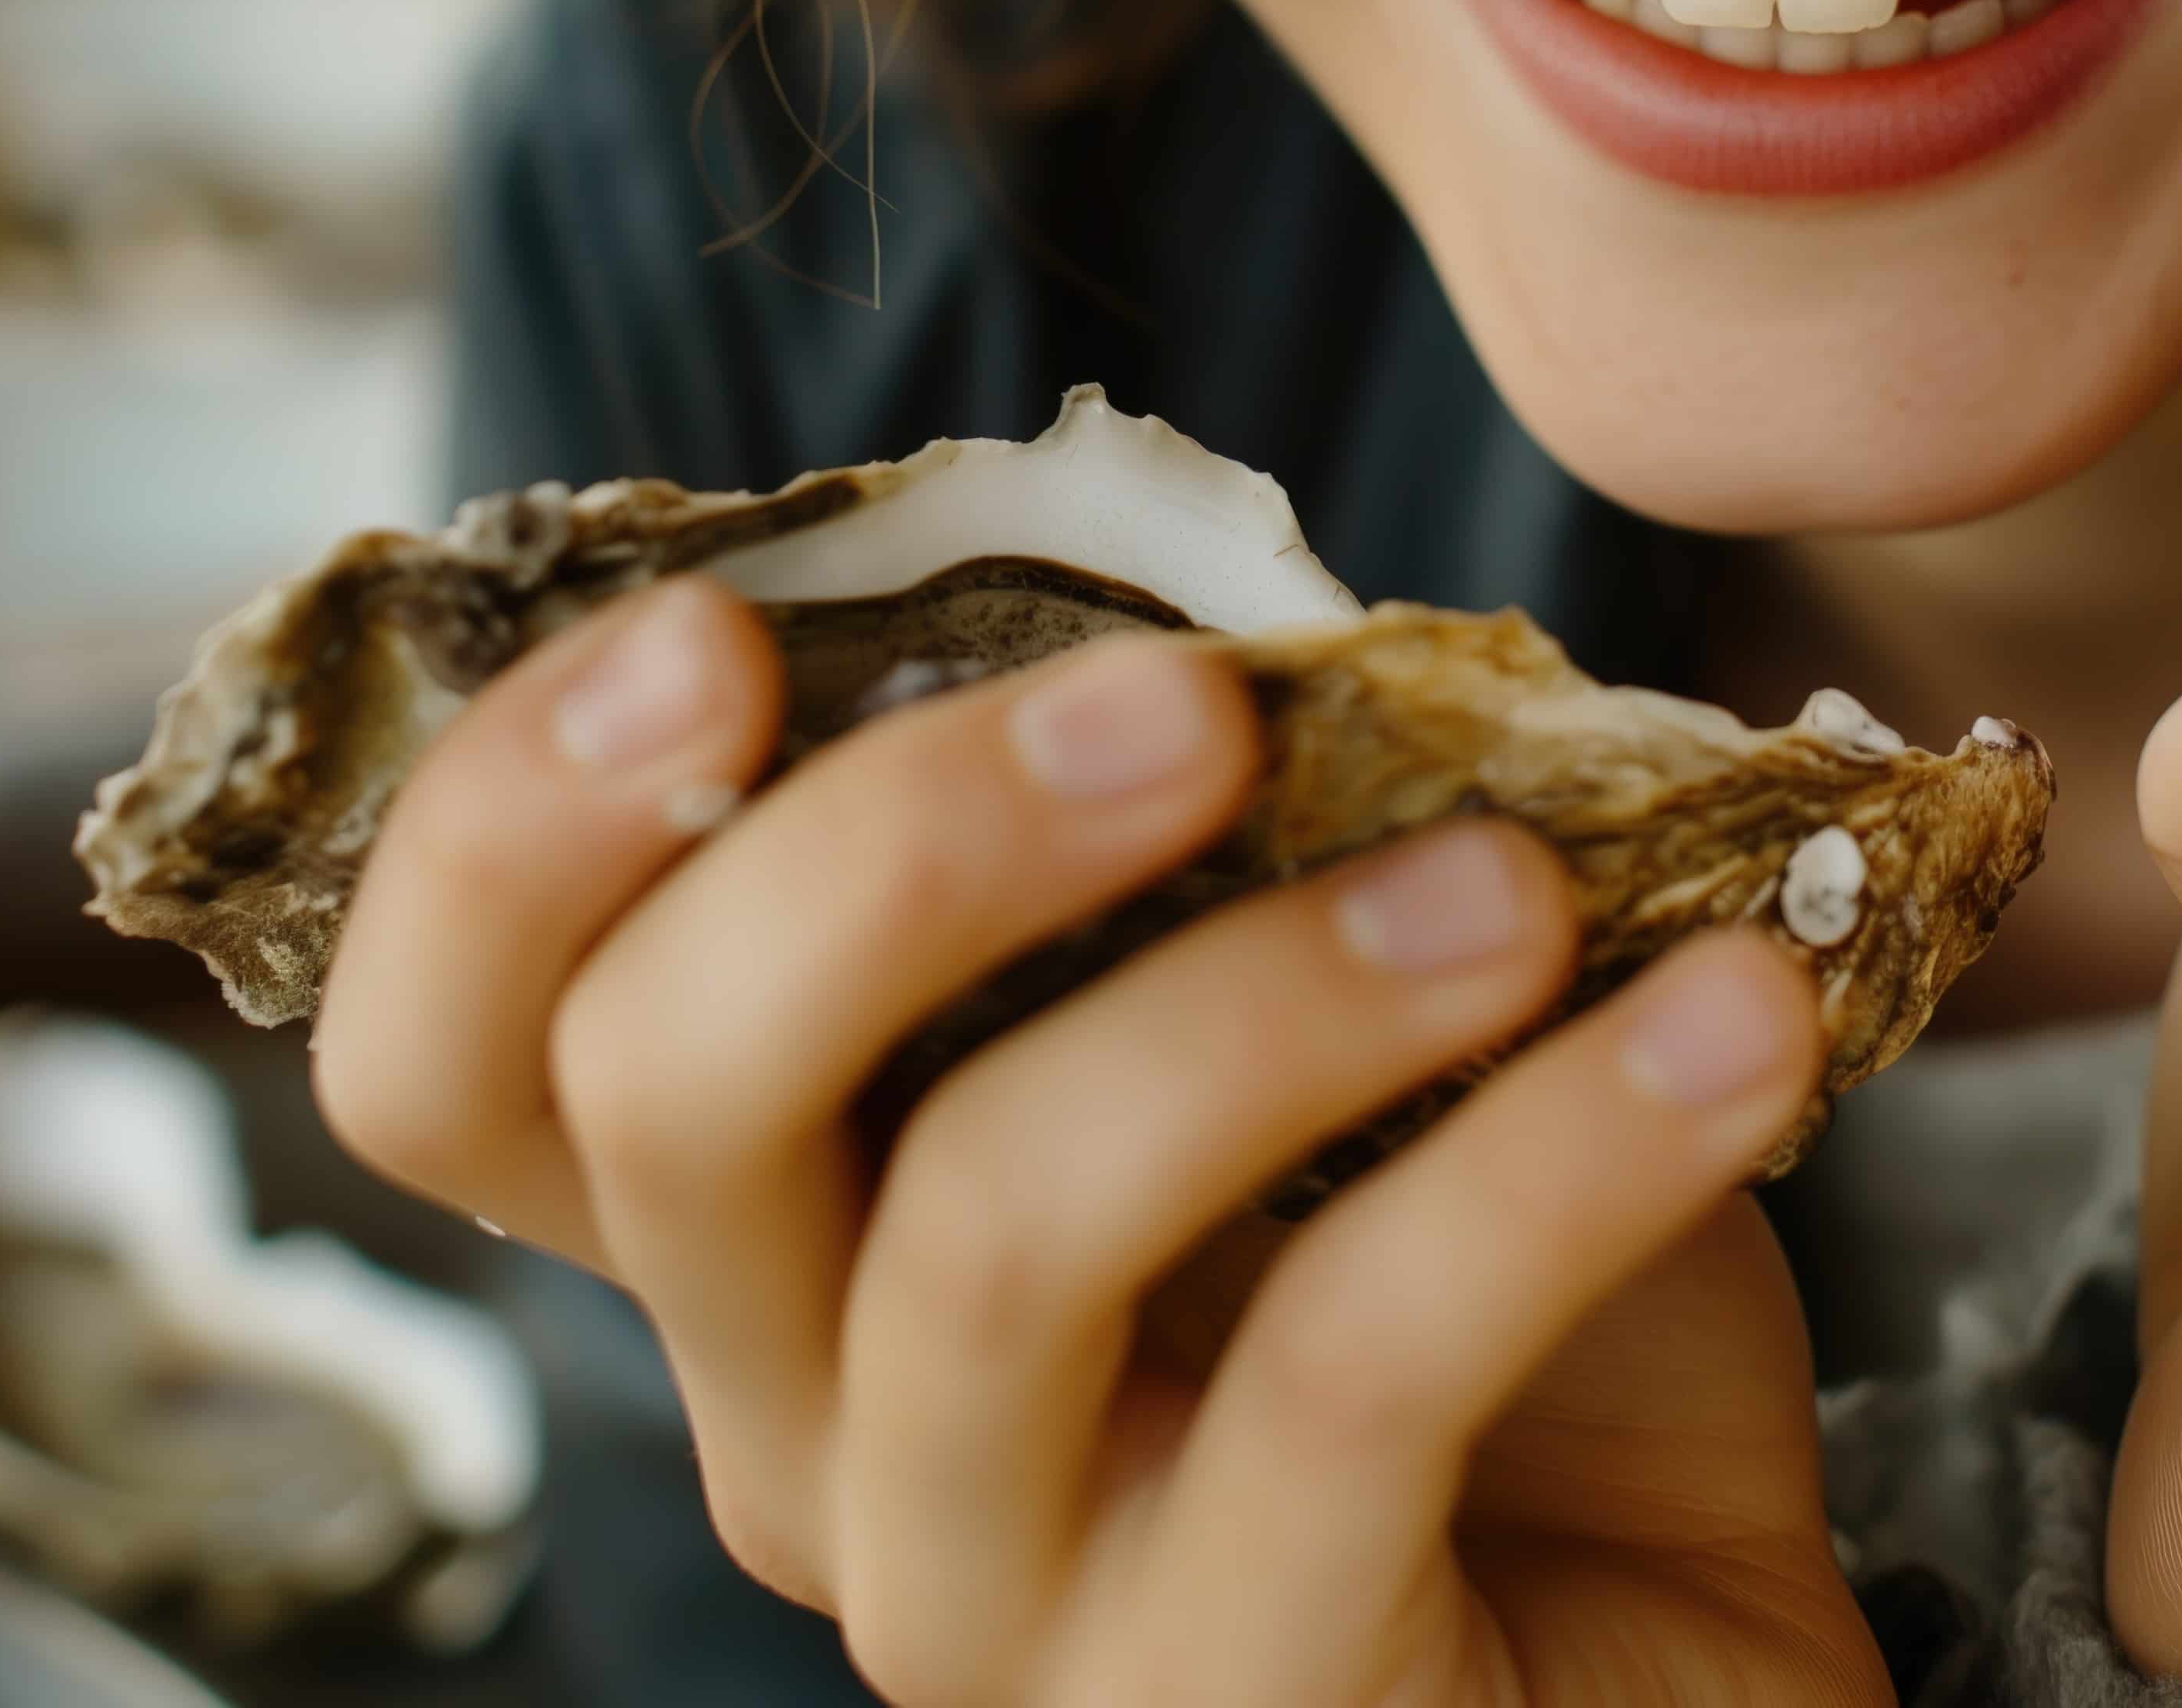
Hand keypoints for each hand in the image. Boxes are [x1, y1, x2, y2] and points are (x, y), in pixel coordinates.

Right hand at [310, 580, 1891, 1707]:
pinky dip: (1554, 1158)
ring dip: (1266, 997)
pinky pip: (1341, 1383)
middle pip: (663, 1106)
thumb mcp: (1315, 1039)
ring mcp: (986, 1608)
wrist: (1708, 1679)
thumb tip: (1203, 582)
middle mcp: (800, 1435)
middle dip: (894, 845)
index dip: (505, 835)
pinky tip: (1734, 1025)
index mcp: (768, 1241)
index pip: (447, 1067)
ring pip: (986, 1237)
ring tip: (1521, 885)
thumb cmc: (1497, 1347)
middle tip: (1192, 703)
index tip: (714, 623)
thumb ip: (1196, 840)